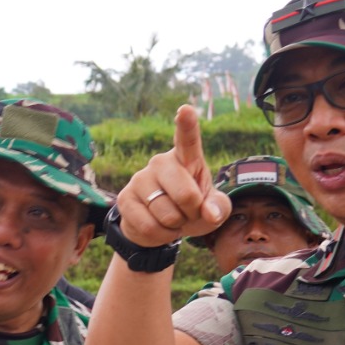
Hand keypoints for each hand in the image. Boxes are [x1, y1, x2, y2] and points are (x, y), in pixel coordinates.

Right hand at [112, 106, 230, 250]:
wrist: (161, 227)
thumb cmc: (192, 210)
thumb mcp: (214, 209)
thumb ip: (218, 208)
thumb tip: (209, 213)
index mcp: (186, 158)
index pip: (187, 140)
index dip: (187, 124)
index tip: (185, 110)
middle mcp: (160, 163)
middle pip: (186, 194)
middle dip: (193, 212)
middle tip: (189, 212)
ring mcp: (139, 179)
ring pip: (166, 214)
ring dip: (175, 225)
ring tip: (172, 218)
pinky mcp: (125, 198)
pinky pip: (149, 226)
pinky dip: (160, 235)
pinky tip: (158, 227)